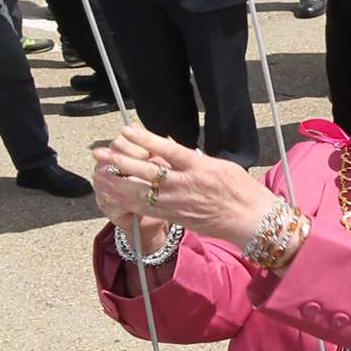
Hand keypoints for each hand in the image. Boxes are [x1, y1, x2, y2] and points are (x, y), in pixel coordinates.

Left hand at [93, 122, 275, 247]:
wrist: (251, 220)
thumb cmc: (239, 190)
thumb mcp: (219, 165)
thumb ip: (191, 158)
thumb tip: (167, 147)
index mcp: (199, 167)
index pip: (168, 150)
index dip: (146, 139)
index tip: (127, 130)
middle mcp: (186, 185)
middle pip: (148, 172)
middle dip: (121, 161)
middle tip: (99, 151)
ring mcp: (179, 203)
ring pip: (142, 193)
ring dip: (118, 183)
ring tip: (100, 173)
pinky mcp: (176, 217)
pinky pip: (147, 209)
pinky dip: (128, 201)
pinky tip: (115, 195)